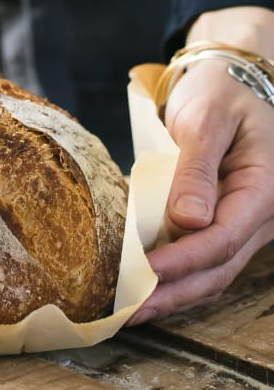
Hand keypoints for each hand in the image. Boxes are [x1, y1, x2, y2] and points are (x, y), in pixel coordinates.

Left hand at [129, 7, 273, 324]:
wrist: (230, 77)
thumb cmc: (219, 90)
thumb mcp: (206, 119)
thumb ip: (197, 170)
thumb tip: (189, 220)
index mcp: (266, 188)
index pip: (222, 239)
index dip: (181, 261)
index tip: (142, 274)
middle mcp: (263, 212)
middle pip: (220, 267)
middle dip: (174, 293)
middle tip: (129, 312)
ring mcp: (248, 219)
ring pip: (215, 269)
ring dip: (175, 292)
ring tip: (133, 311)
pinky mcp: (228, 218)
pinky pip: (208, 256)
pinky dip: (180, 275)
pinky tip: (150, 287)